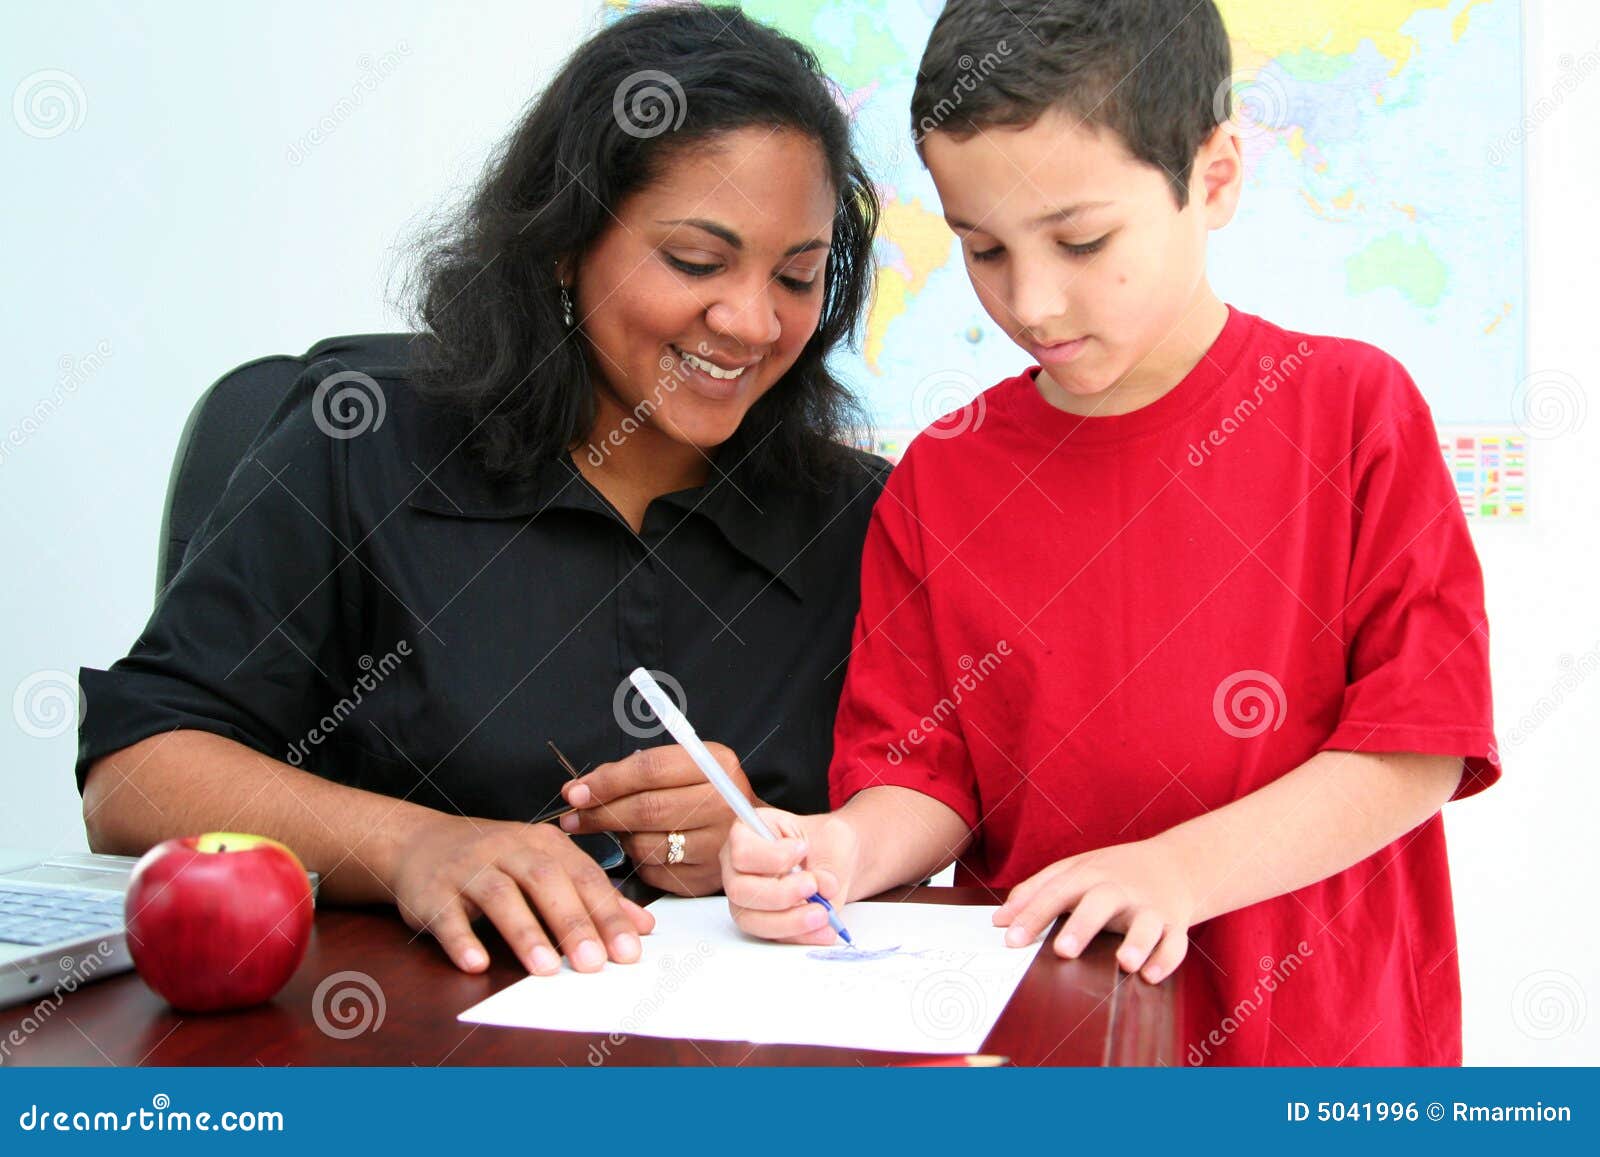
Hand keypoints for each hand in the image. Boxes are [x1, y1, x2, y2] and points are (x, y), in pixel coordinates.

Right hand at [391, 812, 654, 975]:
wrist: (419, 843)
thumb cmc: (495, 860)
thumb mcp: (545, 866)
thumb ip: (593, 895)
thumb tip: (643, 926)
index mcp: (544, 843)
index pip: (583, 876)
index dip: (608, 912)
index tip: (629, 951)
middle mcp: (508, 849)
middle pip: (546, 881)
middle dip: (572, 922)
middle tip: (594, 963)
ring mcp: (468, 868)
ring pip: (499, 895)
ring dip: (524, 932)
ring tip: (546, 969)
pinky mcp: (431, 892)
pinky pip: (447, 916)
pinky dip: (462, 939)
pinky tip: (477, 963)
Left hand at [558, 743, 754, 895]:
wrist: (751, 830)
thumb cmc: (706, 793)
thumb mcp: (684, 766)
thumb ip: (637, 772)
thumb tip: (581, 789)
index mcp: (717, 766)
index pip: (650, 770)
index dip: (607, 781)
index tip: (575, 792)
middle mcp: (723, 804)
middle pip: (645, 809)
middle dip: (600, 813)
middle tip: (573, 817)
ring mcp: (717, 845)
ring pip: (645, 844)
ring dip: (621, 838)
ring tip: (618, 829)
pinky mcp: (706, 877)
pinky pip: (654, 871)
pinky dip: (639, 860)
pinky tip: (644, 847)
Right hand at [719, 808, 858, 943]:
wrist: (833, 861)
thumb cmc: (824, 841)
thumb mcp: (833, 838)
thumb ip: (828, 862)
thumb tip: (824, 887)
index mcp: (747, 833)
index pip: (742, 851)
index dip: (771, 857)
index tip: (802, 849)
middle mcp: (738, 868)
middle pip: (739, 890)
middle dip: (779, 893)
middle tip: (813, 886)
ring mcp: (746, 898)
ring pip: (751, 919)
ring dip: (789, 921)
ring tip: (822, 914)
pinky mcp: (761, 922)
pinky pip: (771, 937)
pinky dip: (799, 936)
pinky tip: (822, 930)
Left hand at [993, 837, 1194, 983]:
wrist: (1176, 864)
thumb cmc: (1113, 873)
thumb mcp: (1074, 871)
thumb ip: (1035, 892)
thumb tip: (999, 921)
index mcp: (1091, 875)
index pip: (1057, 892)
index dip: (1033, 915)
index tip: (1010, 940)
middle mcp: (1120, 889)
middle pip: (1101, 902)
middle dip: (1083, 925)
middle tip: (1062, 950)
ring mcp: (1150, 907)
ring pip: (1146, 923)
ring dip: (1137, 943)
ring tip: (1124, 963)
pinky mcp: (1175, 924)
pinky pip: (1175, 943)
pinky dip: (1166, 959)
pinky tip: (1150, 976)